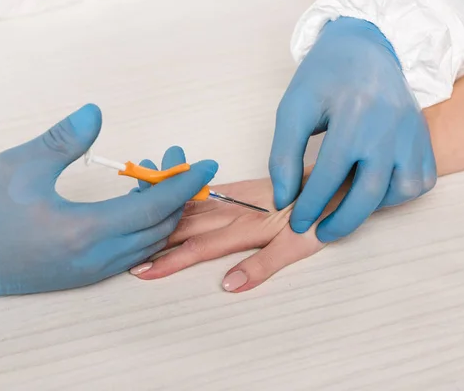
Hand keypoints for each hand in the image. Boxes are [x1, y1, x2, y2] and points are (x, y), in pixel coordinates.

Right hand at [0, 104, 217, 296]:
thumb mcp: (20, 165)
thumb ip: (63, 139)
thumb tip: (96, 114)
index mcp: (85, 230)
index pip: (154, 206)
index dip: (183, 183)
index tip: (206, 163)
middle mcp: (99, 257)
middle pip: (160, 225)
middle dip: (176, 191)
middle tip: (172, 160)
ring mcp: (97, 270)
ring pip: (150, 240)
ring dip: (161, 209)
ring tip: (147, 175)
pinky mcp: (90, 274)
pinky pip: (135, 250)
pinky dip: (145, 226)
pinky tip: (133, 202)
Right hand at [130, 175, 347, 291]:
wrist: (338, 180)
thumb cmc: (321, 216)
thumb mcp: (299, 247)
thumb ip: (263, 265)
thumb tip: (228, 284)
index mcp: (246, 226)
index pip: (200, 247)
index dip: (170, 260)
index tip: (144, 271)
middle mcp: (235, 209)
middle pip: (187, 226)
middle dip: (155, 240)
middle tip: (125, 251)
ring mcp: (237, 196)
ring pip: (191, 208)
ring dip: (162, 217)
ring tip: (135, 223)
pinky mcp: (243, 187)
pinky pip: (205, 193)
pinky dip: (182, 199)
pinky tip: (169, 201)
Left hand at [270, 17, 436, 242]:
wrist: (364, 49)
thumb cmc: (323, 78)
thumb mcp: (293, 109)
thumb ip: (283, 155)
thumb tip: (284, 199)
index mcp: (354, 115)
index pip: (328, 176)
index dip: (309, 205)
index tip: (296, 222)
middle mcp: (389, 127)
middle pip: (369, 192)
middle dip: (341, 222)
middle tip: (319, 233)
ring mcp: (412, 132)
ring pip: (400, 190)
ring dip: (372, 208)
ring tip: (346, 208)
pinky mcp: (422, 137)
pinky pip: (420, 180)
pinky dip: (398, 194)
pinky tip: (373, 192)